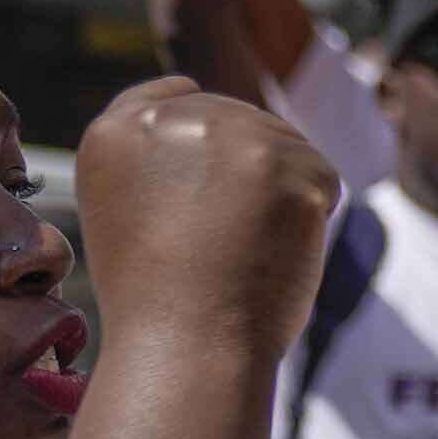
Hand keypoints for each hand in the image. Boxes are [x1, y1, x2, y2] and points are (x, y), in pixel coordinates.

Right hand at [71, 78, 342, 355]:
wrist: (185, 343)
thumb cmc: (156, 298)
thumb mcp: (126, 210)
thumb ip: (158, 158)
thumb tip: (202, 106)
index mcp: (116, 133)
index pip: (170, 95)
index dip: (199, 121)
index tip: (209, 159)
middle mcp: (171, 121)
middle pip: (239, 120)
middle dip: (250, 169)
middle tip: (231, 237)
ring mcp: (232, 136)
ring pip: (286, 146)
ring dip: (283, 193)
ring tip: (247, 248)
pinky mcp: (287, 162)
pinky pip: (322, 178)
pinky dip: (313, 215)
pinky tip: (278, 250)